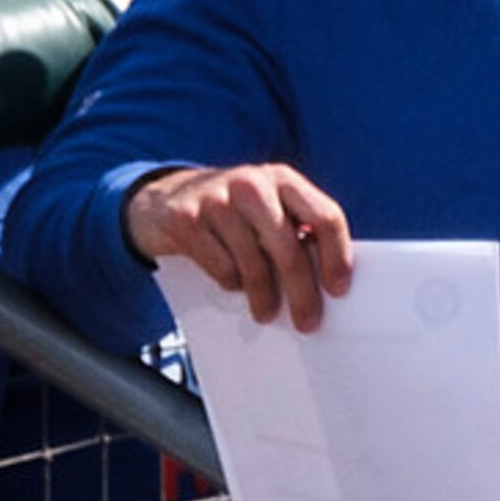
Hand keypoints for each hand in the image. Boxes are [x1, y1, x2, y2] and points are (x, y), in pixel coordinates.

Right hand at [124, 162, 353, 330]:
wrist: (160, 198)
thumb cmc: (230, 210)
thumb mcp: (266, 206)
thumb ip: (294, 228)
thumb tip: (324, 279)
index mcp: (284, 179)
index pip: (326, 216)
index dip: (337, 255)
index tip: (339, 289)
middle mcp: (253, 184)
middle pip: (290, 247)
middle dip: (302, 291)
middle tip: (308, 321)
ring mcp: (217, 200)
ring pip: (253, 263)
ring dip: (264, 296)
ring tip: (267, 313)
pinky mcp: (186, 221)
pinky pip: (220, 266)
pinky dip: (230, 283)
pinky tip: (232, 285)